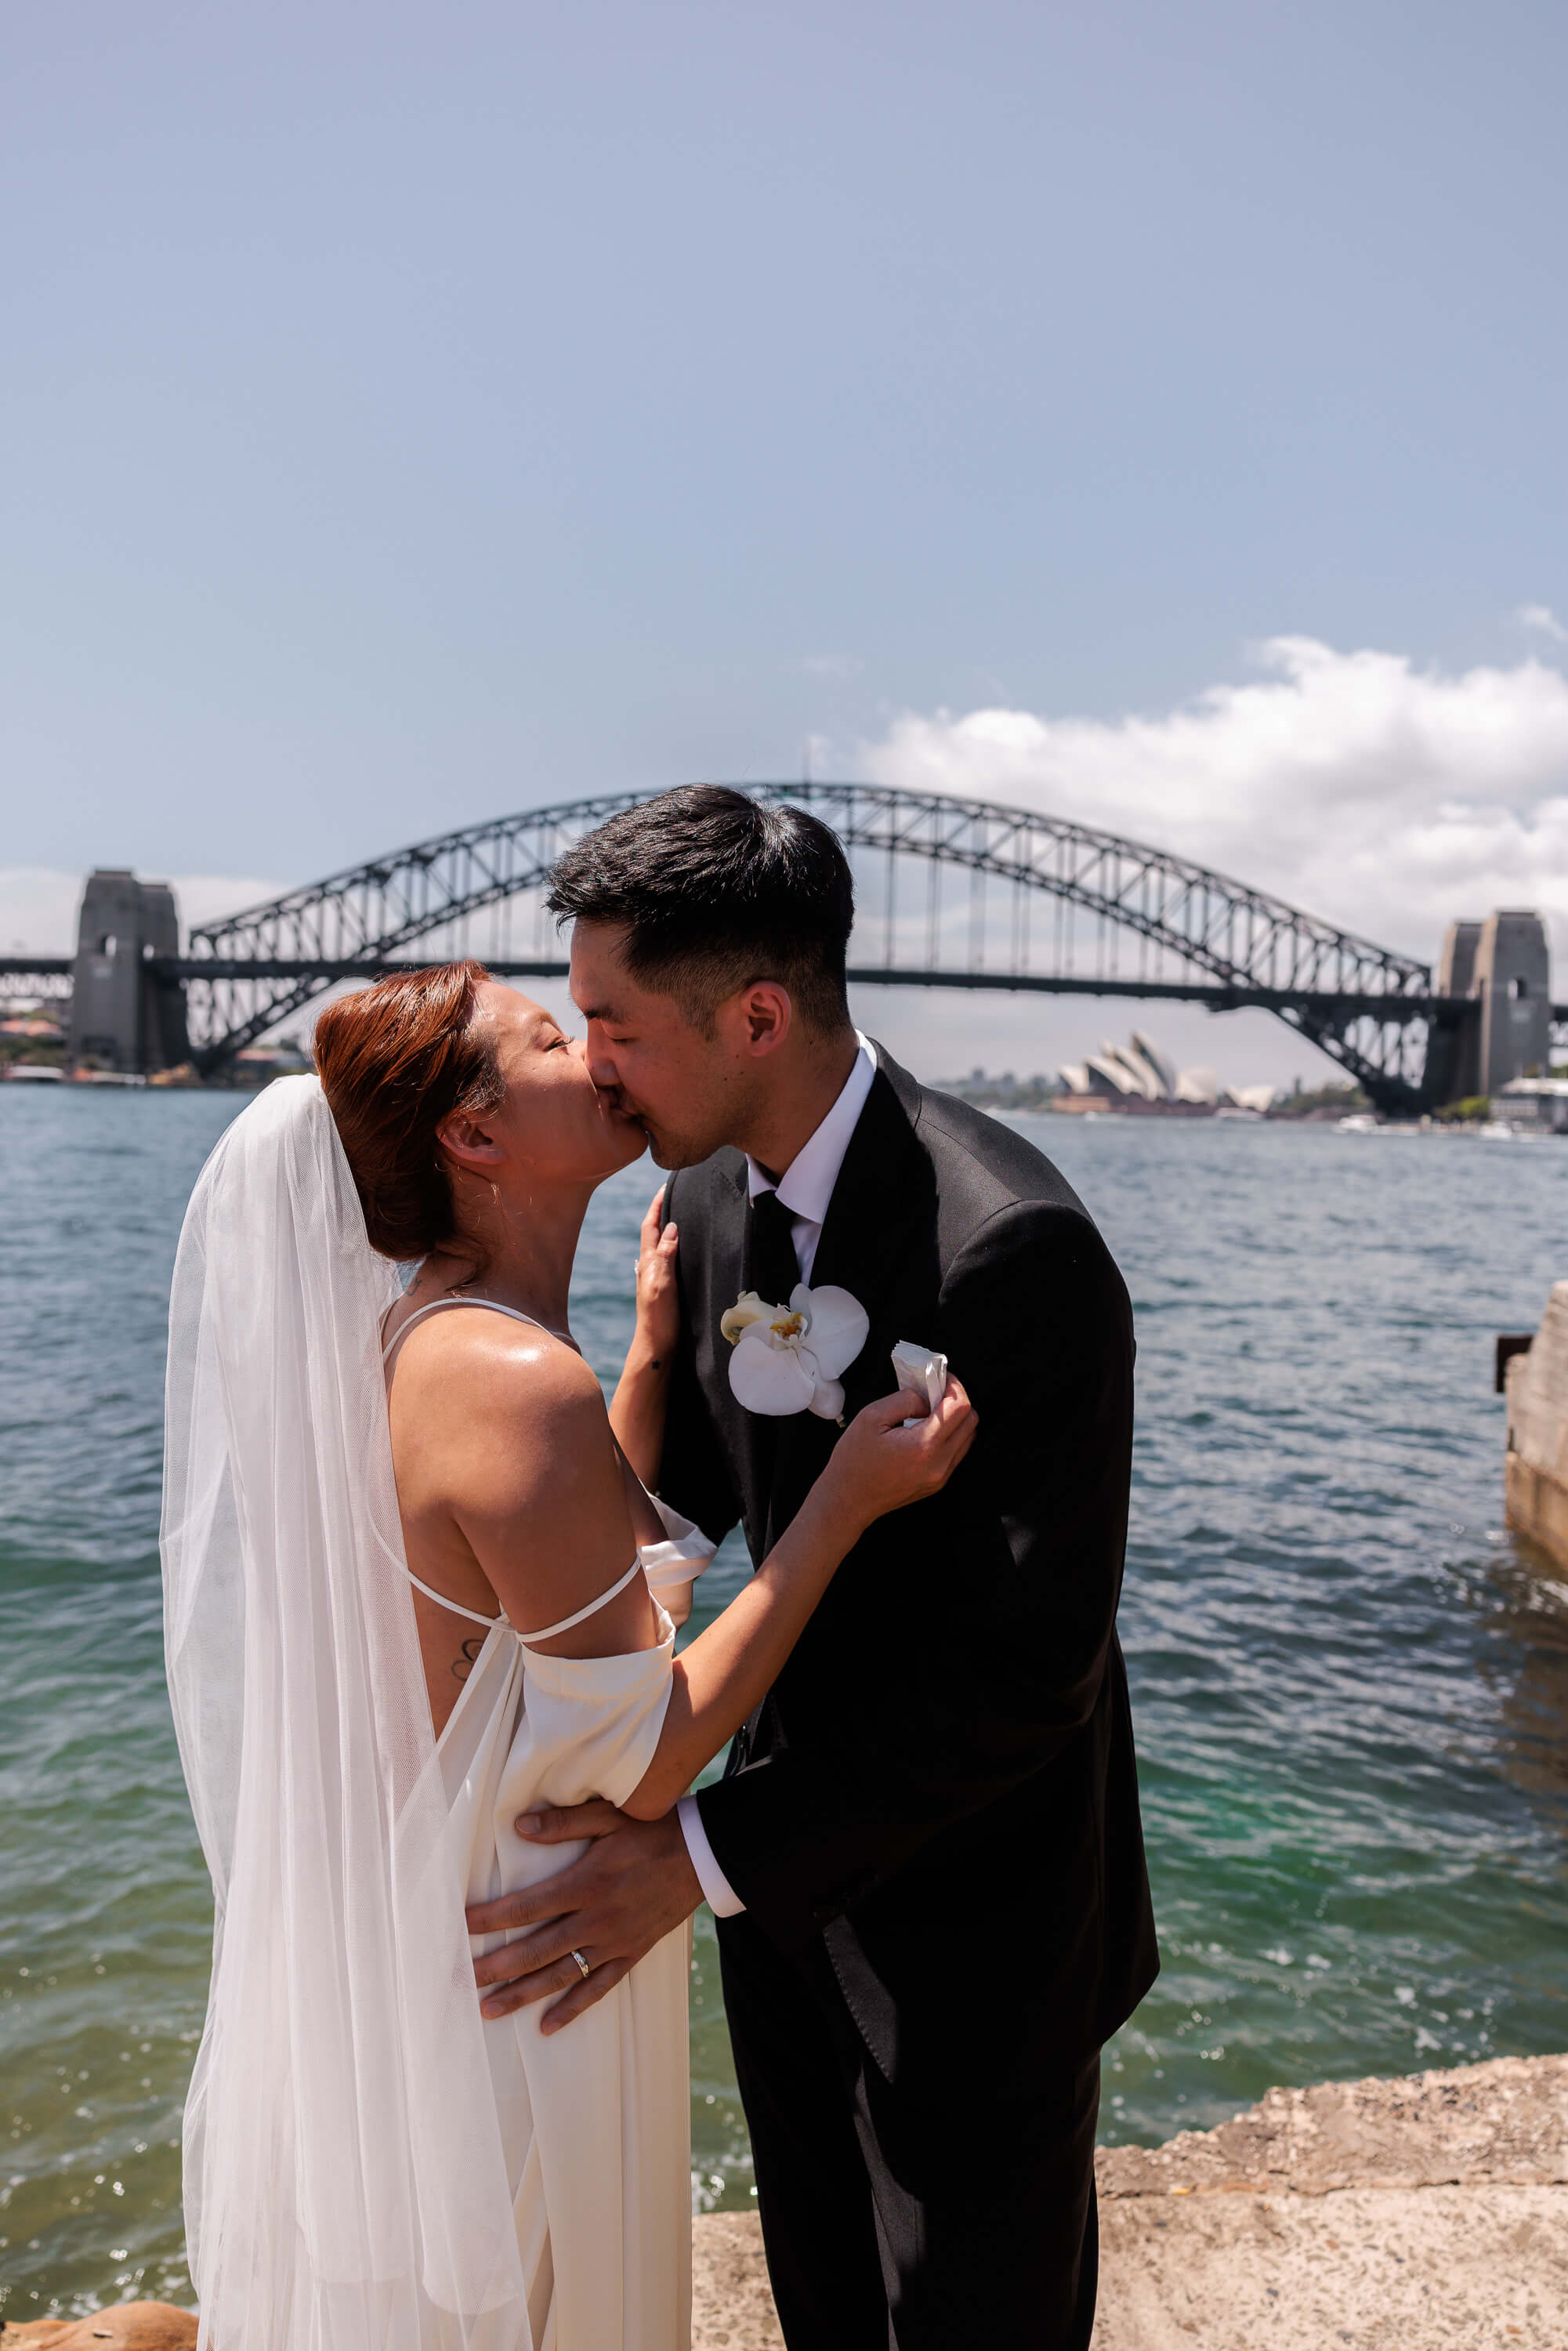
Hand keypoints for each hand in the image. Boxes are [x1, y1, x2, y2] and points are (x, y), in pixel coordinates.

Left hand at [465, 1803, 700, 2032]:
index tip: (461, 1926)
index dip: (491, 1918)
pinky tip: (547, 2026)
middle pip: (536, 1949)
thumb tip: (519, 1826)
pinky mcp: (631, 1954)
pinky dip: (572, 2009)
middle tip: (462, 1980)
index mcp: (586, 1883)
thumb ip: (564, 1822)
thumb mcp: (609, 1816)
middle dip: (497, 1966)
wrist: (701, 1856)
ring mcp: (614, 1942)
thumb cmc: (652, 1829)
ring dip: (523, 1994)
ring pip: (561, 1975)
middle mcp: (596, 1919)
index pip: (527, 1906)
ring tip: (489, 2009)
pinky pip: (598, 1988)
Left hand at [633, 1189, 680, 1363]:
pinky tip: (686, 1249)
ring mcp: (657, 1278)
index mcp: (648, 1262)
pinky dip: (677, 1247)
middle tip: (676, 1194)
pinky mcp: (666, 1288)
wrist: (657, 1347)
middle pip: (655, 1232)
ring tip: (682, 1214)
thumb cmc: (658, 1318)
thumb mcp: (662, 1284)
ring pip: (662, 1245)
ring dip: (670, 1229)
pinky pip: (670, 1259)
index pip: (650, 1226)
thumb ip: (665, 1256)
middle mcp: (650, 1267)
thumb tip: (671, 1227)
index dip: (657, 1206)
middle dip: (663, 1212)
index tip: (665, 1187)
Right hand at [817, 1373, 977, 1535]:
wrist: (847, 1501)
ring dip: (955, 1418)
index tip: (940, 1378)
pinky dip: (949, 1435)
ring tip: (930, 1410)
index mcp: (924, 1446)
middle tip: (935, 1391)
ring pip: (968, 1437)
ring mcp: (940, 1477)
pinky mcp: (937, 1483)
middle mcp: (939, 1464)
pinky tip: (926, 1429)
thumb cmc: (853, 1461)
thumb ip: (905, 1400)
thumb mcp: (871, 1417)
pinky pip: (957, 1452)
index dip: (954, 1386)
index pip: (960, 1408)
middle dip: (956, 1400)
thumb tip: (926, 1396)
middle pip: (971, 1421)